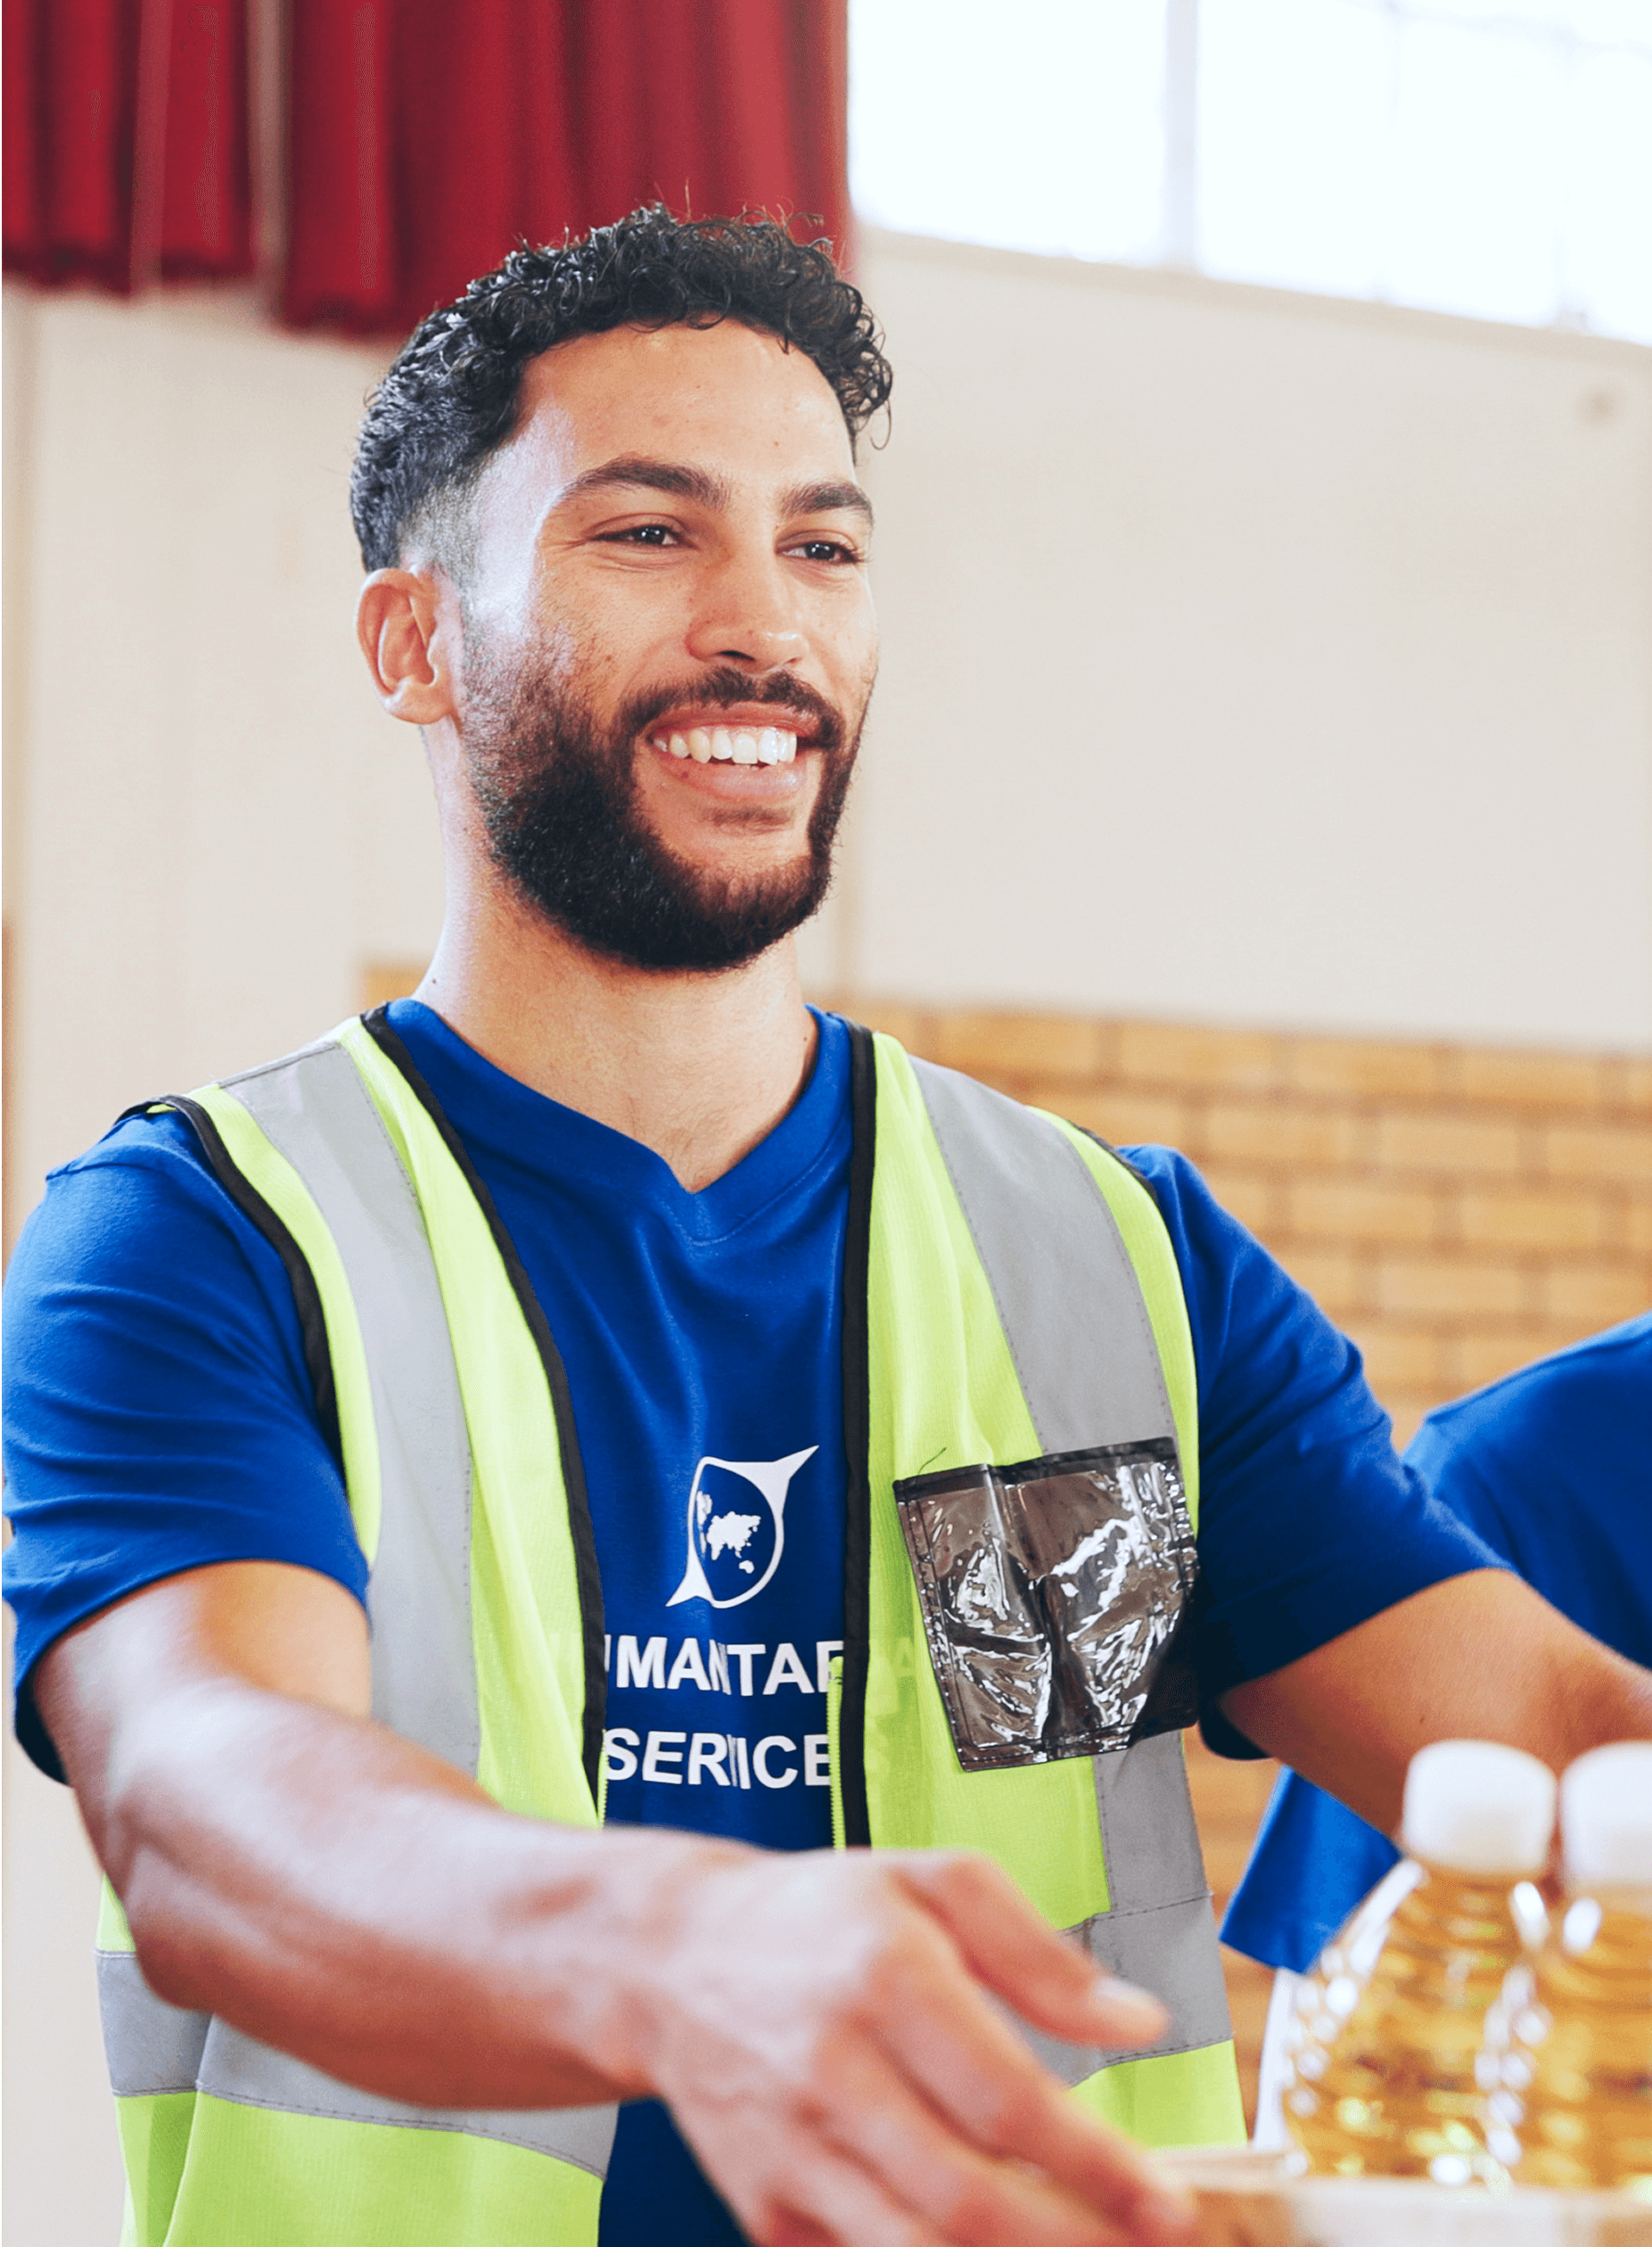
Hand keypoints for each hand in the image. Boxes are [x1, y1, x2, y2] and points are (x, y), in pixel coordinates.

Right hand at [634, 1845, 1196, 2246]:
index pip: (1006, 2101)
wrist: (673, 1960)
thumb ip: (1042, 1955)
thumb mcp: (934, 1883)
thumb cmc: (822, 1917)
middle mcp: (830, 2072)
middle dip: (1074, 2244)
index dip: (1097, 2168)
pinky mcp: (764, 2211)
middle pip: (966, 2201)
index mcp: (883, 1977)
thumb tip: (1138, 2023)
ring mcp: (791, 2152)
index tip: (1169, 2206)